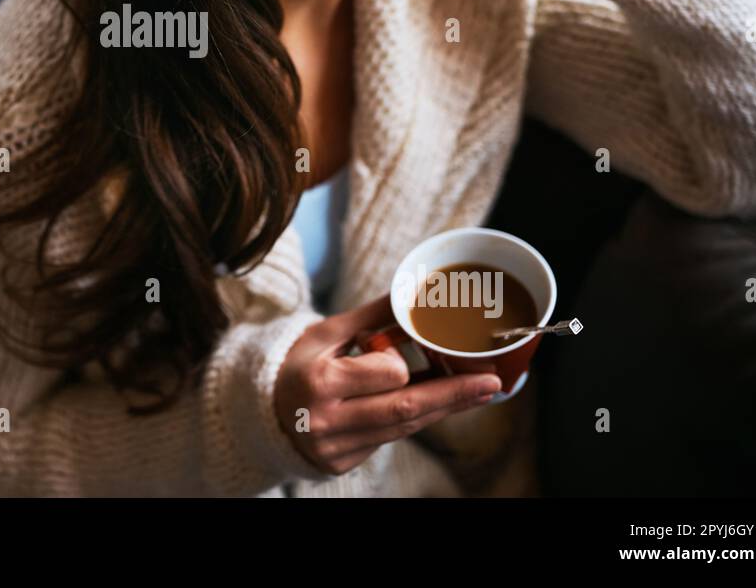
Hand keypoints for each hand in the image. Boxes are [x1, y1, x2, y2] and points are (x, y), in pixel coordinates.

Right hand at [273, 295, 502, 476]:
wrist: (262, 412)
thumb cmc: (297, 364)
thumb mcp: (325, 334)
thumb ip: (370, 317)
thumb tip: (411, 290)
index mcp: (320, 382)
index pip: (387, 375)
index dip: (400, 362)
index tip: (404, 351)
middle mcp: (327, 421)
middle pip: (406, 409)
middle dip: (454, 395)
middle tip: (492, 384)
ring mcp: (335, 448)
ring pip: (404, 428)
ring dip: (441, 408)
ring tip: (478, 392)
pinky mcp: (342, 464)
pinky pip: (388, 440)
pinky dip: (406, 421)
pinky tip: (420, 406)